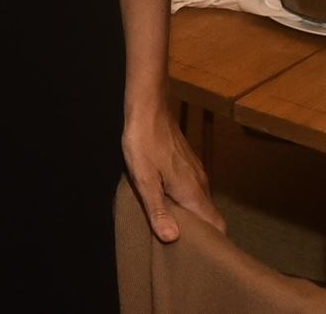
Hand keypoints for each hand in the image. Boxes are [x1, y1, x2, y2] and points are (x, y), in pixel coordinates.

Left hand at [122, 104, 223, 242]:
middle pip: (209, 217)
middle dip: (200, 234)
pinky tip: (168, 203)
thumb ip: (158, 210)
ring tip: (174, 229)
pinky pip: (192, 190)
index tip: (201, 256)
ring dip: (191, 217)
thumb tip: (172, 239)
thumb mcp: (144, 178)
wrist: (149, 106)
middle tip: (182, 247)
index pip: (217, 226)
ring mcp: (195, 172)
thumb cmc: (144, 141)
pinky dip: (185, 202)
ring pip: (200, 203)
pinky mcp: (186, 163)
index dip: (214, 244)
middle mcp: (200, 184)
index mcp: (193, 192)